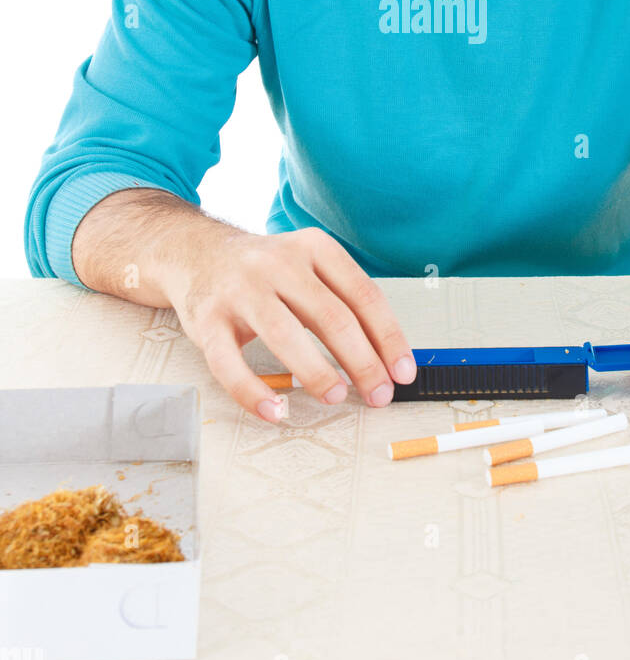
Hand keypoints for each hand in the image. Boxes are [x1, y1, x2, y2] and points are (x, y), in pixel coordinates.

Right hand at [169, 227, 416, 420]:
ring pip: (285, 335)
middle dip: (362, 362)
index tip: (402, 372)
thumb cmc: (266, 271)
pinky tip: (276, 412)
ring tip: (336, 397)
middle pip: (332, 316)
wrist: (197, 252)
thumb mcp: (309, 266)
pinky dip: (253, 393)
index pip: (364, 295)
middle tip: (378, 394)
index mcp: (314, 248)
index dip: (388, 338)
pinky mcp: (209, 318)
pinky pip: (230, 364)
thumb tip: (386, 359)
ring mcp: (241, 289)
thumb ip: (343, 302)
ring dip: (317, 373)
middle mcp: (279, 263)